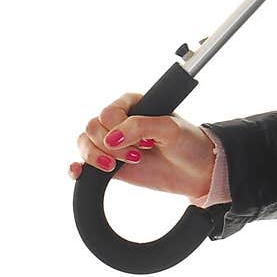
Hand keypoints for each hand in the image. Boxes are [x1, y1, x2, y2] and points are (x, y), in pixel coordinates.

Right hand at [68, 92, 216, 199]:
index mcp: (133, 104)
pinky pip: (83, 163)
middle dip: (110, 146)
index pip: (108, 112)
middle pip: (92, 127)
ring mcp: (113, 144)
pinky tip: (79, 171)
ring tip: (116, 166)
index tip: (144, 143)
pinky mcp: (110, 165)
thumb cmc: (189, 143)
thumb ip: (140, 127)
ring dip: (95, 156)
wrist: (198, 172)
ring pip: (84, 143)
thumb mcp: (170, 129)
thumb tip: (111, 139)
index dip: (120, 130)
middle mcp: (119, 122)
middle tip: (136, 156)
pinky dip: (77, 167)